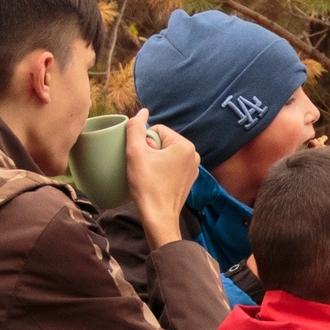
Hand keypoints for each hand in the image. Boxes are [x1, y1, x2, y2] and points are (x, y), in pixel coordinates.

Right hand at [126, 112, 200, 247]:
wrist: (158, 218)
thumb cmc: (147, 187)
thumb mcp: (135, 153)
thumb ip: (135, 128)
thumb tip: (142, 111)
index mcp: (185, 145)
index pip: (156, 130)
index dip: (143, 143)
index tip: (143, 160)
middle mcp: (194, 155)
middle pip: (161, 142)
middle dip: (149, 152)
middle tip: (145, 169)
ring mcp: (193, 168)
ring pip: (164, 154)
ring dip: (153, 161)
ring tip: (149, 176)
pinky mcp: (188, 179)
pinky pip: (170, 166)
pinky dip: (160, 170)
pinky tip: (155, 182)